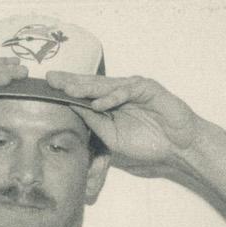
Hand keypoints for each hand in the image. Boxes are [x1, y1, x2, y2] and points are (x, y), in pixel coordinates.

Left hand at [43, 71, 200, 166]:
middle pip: (92, 84)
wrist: (178, 147)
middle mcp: (120, 92)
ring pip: (107, 85)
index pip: (85, 93)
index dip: (67, 89)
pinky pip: (127, 91)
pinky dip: (113, 97)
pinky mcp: (148, 89)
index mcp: (111, 103)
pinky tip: (98, 104)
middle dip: (71, 81)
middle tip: (50, 79)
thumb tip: (73, 109)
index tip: (47, 88)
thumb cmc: (148, 143)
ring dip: (87, 87)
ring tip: (68, 89)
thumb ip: (94, 123)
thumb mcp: (113, 137)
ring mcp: (134, 88)